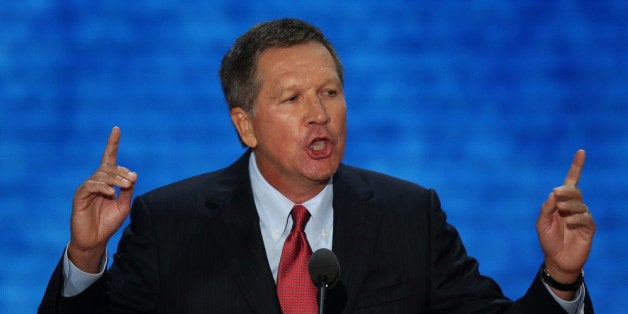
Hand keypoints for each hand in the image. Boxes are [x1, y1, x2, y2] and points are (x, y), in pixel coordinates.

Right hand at [67, 126, 137, 272]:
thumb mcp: (124, 206)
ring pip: (101, 175)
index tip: (116, 128)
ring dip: (115, 179)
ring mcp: (86, 188)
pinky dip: (102, 187)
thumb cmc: (108, 223)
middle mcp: (96, 182)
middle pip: (108, 167)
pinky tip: (110, 193)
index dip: (112, 143)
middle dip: (122, 172)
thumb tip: (133, 176)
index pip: (109, 158)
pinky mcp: (79, 197)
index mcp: (107, 182)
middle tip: (132, 180)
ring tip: (125, 186)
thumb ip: (128, 191)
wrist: (95, 240)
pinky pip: (90, 186)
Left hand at [536, 149, 594, 297]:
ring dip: (569, 205)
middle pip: (575, 190)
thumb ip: (546, 208)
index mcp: (561, 202)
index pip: (571, 182)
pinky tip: (569, 223)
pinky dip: (576, 218)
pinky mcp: (589, 228)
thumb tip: (554, 193)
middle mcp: (573, 207)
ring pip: (580, 203)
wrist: (557, 260)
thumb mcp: (541, 223)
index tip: (581, 151)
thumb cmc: (548, 241)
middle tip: (557, 194)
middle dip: (566, 190)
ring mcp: (582, 217)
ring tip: (562, 212)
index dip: (576, 167)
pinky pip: (585, 217)